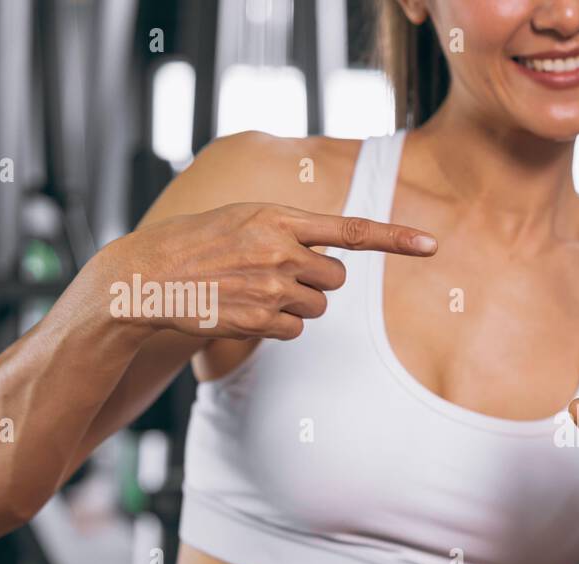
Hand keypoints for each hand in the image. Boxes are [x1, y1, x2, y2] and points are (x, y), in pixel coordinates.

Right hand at [87, 203, 436, 339]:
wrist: (146, 277)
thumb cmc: (199, 244)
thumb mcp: (244, 217)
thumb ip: (291, 230)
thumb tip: (335, 258)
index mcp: (278, 218)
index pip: (351, 230)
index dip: (396, 239)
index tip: (432, 244)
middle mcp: (280, 250)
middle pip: (335, 279)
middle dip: (315, 282)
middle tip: (275, 275)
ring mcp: (270, 287)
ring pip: (317, 308)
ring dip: (294, 306)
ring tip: (252, 291)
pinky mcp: (260, 320)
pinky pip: (295, 332)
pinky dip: (277, 327)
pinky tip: (245, 311)